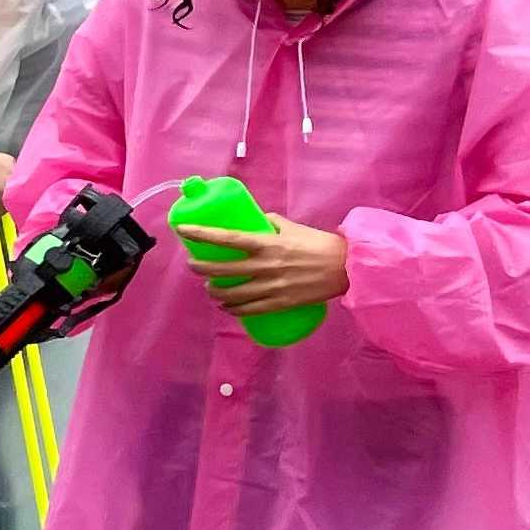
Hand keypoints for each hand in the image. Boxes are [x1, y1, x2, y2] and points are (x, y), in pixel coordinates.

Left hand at [193, 214, 347, 316]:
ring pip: (233, 293)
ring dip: (215, 292)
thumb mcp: (292, 227)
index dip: (202, 235)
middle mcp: (266, 265)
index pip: (227, 238)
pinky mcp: (280, 303)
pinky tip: (226, 307)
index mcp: (268, 243)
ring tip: (209, 289)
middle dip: (201, 269)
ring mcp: (272, 286)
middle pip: (222, 270)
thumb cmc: (319, 244)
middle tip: (194, 266)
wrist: (346, 268)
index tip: (183, 232)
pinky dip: (234, 309)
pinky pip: (250, 310)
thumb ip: (271, 223)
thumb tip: (255, 220)